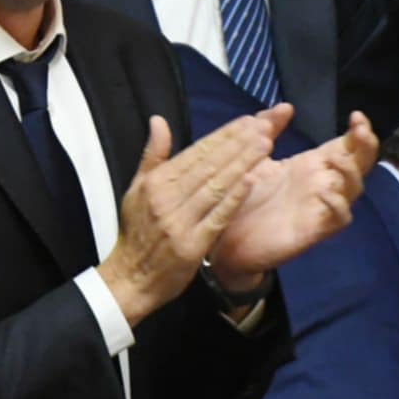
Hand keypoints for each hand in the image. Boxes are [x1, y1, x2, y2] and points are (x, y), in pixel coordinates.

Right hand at [98, 109, 290, 325]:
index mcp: (156, 183)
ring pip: (216, 186)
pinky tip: (252, 181)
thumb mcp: (137, 189)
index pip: (196, 152)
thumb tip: (159, 120)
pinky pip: (217, 217)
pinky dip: (235, 198)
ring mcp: (179, 222)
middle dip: (239, 144)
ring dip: (242, 164)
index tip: (248, 121)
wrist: (132, 278)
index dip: (224, 135)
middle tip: (265, 127)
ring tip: (266, 146)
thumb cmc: (137, 232)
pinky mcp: (191, 245)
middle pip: (209, 165)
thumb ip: (153, 155)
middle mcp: (166, 199)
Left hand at [208, 111, 378, 292]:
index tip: (356, 115)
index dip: (359, 132)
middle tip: (360, 130)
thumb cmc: (243, 197)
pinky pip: (340, 218)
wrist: (225, 238)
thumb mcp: (253, 157)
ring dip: (350, 171)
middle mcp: (321, 184)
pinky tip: (325, 192)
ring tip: (333, 158)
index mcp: (311, 165)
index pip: (347, 146)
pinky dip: (338, 205)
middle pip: (359, 164)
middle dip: (366, 146)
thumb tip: (287, 106)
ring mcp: (320, 207)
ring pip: (354, 190)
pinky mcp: (314, 230)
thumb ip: (267, 129)